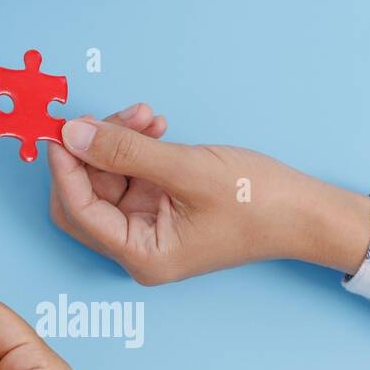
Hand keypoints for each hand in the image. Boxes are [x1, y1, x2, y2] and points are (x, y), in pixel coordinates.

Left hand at [46, 103, 369, 284]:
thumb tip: (72, 134)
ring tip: (147, 115)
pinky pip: (129, 172)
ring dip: (118, 141)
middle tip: (104, 118)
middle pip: (84, 196)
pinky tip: (154, 126)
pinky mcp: (160, 204)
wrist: (307, 210)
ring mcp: (147, 224)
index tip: (61, 129)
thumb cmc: (258, 201)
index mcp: (141, 254)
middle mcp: (137, 245)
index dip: (64, 169)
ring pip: (106, 177)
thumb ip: (125, 151)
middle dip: (92, 152)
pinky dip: (135, 146)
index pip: (78, 212)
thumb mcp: (187, 169)